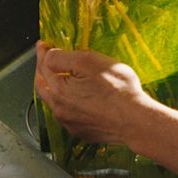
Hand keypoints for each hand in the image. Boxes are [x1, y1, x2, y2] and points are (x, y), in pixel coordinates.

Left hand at [34, 41, 154, 144]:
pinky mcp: (83, 132)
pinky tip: (76, 99)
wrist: (136, 121)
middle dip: (42, 71)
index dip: (42, 53)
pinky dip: (68, 104)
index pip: (43, 66)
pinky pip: (69, 115)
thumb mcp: (89, 61)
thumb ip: (63, 58)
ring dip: (54, 89)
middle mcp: (60, 110)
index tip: (43, 45)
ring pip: (55, 103)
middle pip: (44, 87)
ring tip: (59, 78)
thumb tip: (48, 56)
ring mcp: (71, 124)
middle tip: (45, 60)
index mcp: (59, 90)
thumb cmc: (118, 90)